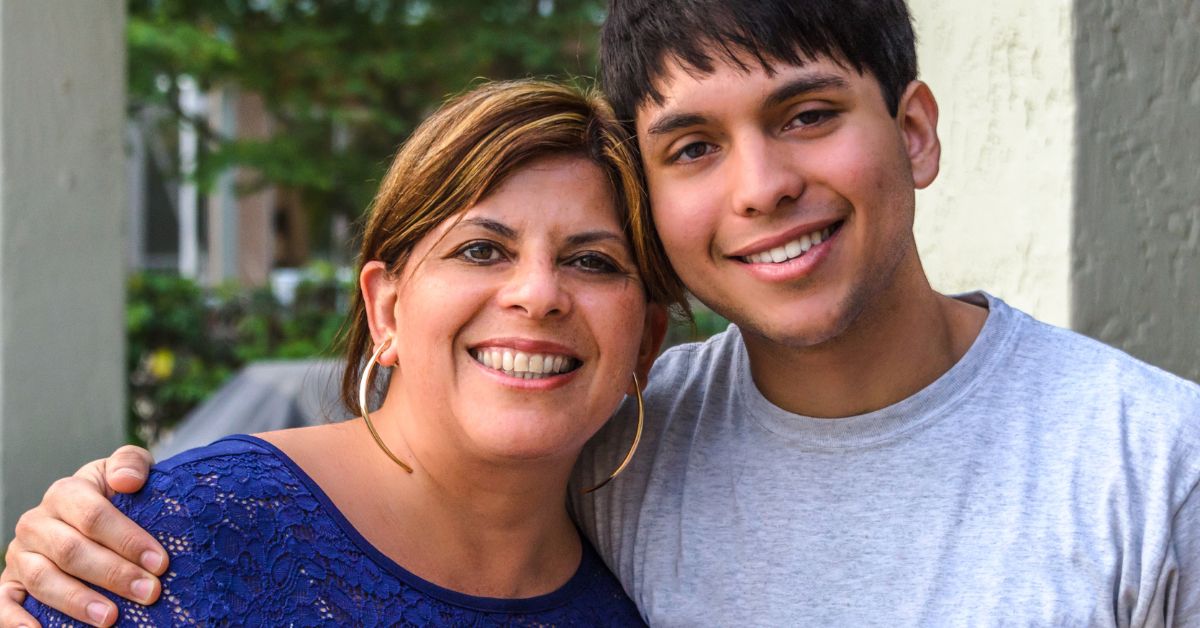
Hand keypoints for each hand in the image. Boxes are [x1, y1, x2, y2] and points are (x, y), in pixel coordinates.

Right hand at [0, 446, 164, 626]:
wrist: (86, 515)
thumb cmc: (115, 496)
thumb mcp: (126, 470)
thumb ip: (131, 463)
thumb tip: (126, 480)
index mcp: (66, 493)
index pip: (94, 516)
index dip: (127, 539)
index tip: (160, 562)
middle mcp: (36, 523)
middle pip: (71, 551)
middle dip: (113, 574)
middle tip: (149, 592)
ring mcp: (20, 554)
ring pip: (43, 579)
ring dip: (77, 601)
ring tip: (111, 617)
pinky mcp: (9, 582)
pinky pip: (4, 602)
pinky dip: (17, 620)